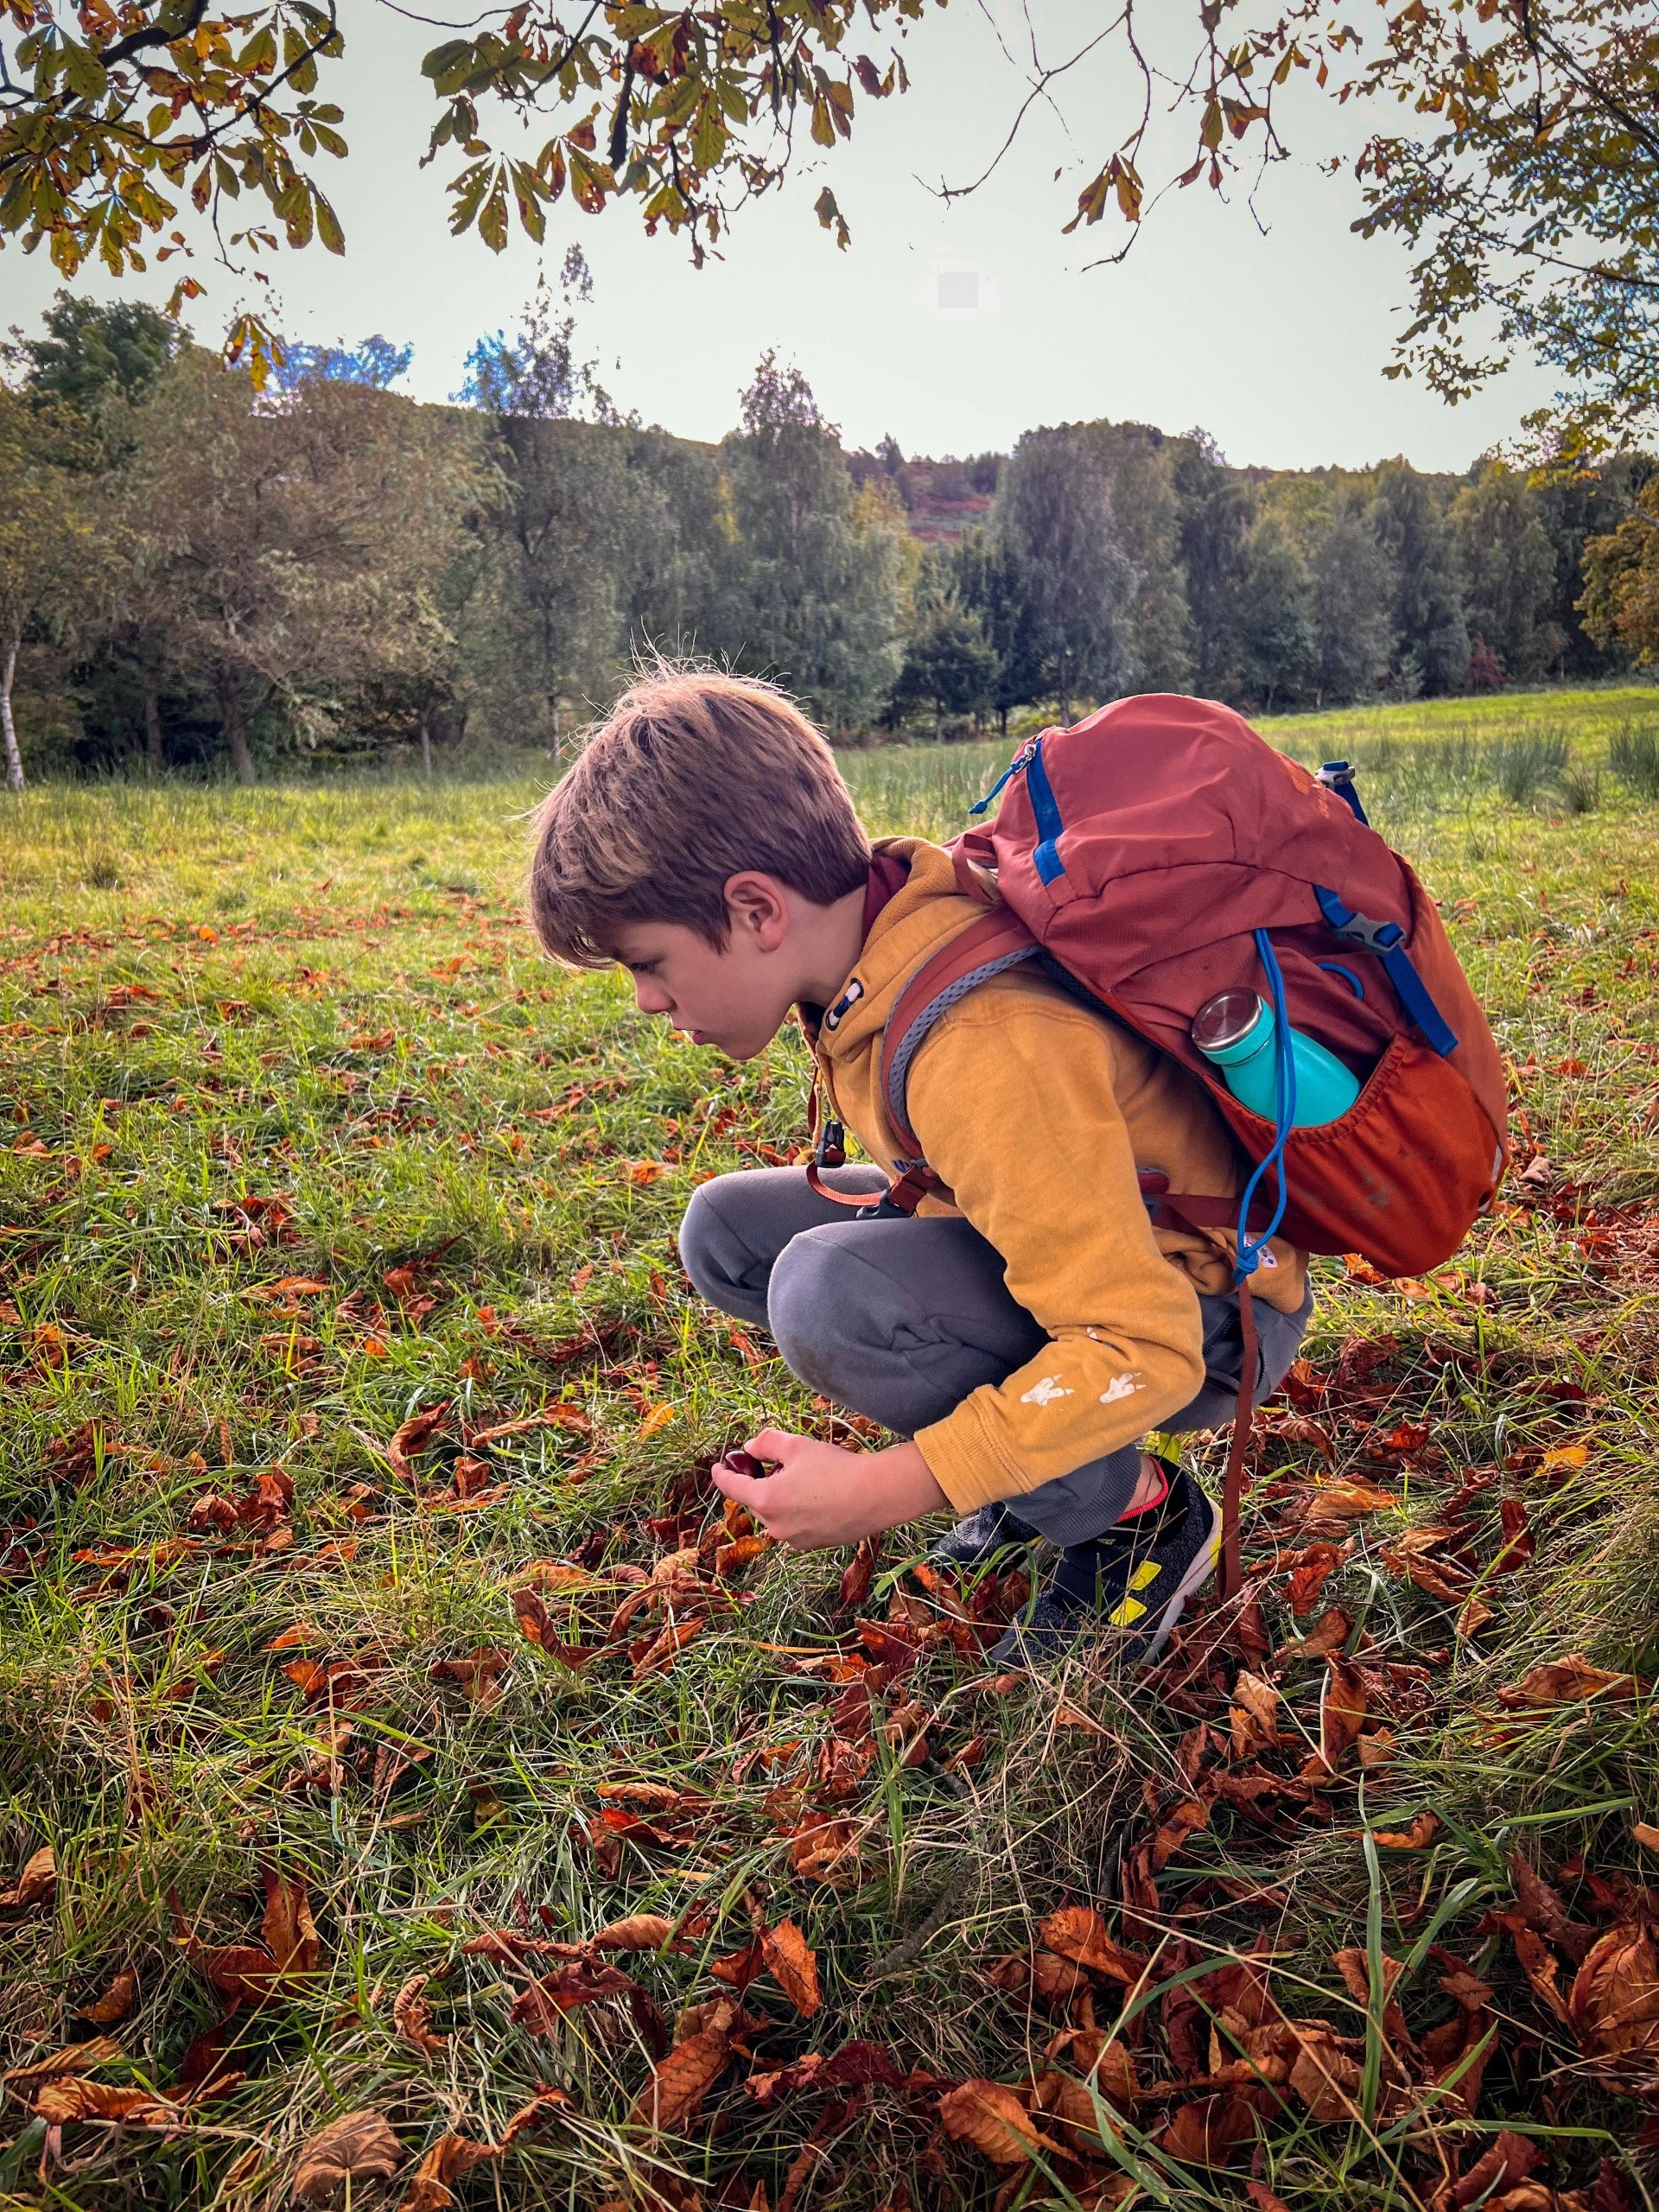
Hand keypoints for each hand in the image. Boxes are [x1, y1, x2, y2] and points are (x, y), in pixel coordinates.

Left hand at [711, 1428, 947, 1551]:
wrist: (877, 1495)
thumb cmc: (836, 1467)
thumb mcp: (796, 1445)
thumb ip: (765, 1443)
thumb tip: (749, 1449)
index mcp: (766, 1500)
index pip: (731, 1488)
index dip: (721, 1474)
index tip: (717, 1467)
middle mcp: (775, 1526)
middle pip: (756, 1501)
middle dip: (762, 1483)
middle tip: (783, 1463)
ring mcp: (794, 1539)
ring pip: (776, 1514)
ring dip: (781, 1498)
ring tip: (809, 1480)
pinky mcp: (812, 1545)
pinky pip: (794, 1525)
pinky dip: (798, 1511)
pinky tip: (821, 1497)